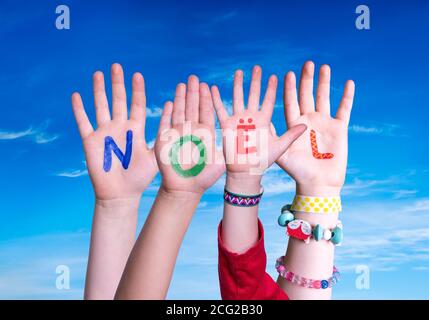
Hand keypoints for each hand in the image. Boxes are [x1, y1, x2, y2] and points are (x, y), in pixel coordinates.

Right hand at [71, 63, 157, 200]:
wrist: (120, 194)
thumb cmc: (140, 178)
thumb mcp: (155, 157)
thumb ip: (163, 139)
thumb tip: (176, 125)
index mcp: (136, 129)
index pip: (137, 105)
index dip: (137, 90)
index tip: (138, 74)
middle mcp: (120, 127)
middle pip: (118, 100)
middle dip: (117, 83)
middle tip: (117, 66)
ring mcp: (104, 132)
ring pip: (100, 106)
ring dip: (99, 90)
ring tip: (98, 73)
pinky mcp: (90, 141)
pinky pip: (83, 122)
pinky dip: (79, 109)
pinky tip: (76, 95)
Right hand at [154, 75, 224, 194]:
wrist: (185, 188)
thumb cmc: (204, 177)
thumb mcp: (221, 161)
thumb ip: (230, 149)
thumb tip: (247, 140)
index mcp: (205, 133)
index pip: (206, 111)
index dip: (206, 98)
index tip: (207, 84)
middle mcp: (191, 131)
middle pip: (192, 107)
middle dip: (193, 92)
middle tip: (194, 77)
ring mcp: (178, 134)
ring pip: (179, 112)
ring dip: (181, 98)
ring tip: (182, 84)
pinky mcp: (165, 141)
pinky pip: (165, 124)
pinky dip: (167, 114)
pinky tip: (169, 102)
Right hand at [211, 66, 306, 184]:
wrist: (245, 171)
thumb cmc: (263, 161)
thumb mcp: (280, 146)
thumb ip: (291, 135)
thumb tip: (307, 125)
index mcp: (263, 120)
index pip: (268, 100)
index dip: (271, 89)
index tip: (274, 76)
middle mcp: (250, 117)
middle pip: (253, 95)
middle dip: (255, 81)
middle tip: (257, 67)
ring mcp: (238, 120)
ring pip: (237, 98)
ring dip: (237, 85)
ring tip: (238, 71)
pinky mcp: (226, 125)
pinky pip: (220, 110)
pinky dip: (215, 99)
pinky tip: (212, 88)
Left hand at [276, 61, 354, 194]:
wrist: (318, 183)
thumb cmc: (298, 171)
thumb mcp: (281, 153)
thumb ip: (274, 137)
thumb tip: (261, 122)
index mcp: (294, 125)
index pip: (291, 102)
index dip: (289, 88)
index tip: (287, 74)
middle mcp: (309, 120)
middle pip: (307, 95)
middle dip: (307, 80)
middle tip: (307, 63)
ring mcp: (325, 123)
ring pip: (325, 98)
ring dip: (325, 83)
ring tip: (324, 67)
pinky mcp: (339, 128)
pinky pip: (344, 109)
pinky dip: (347, 96)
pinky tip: (348, 83)